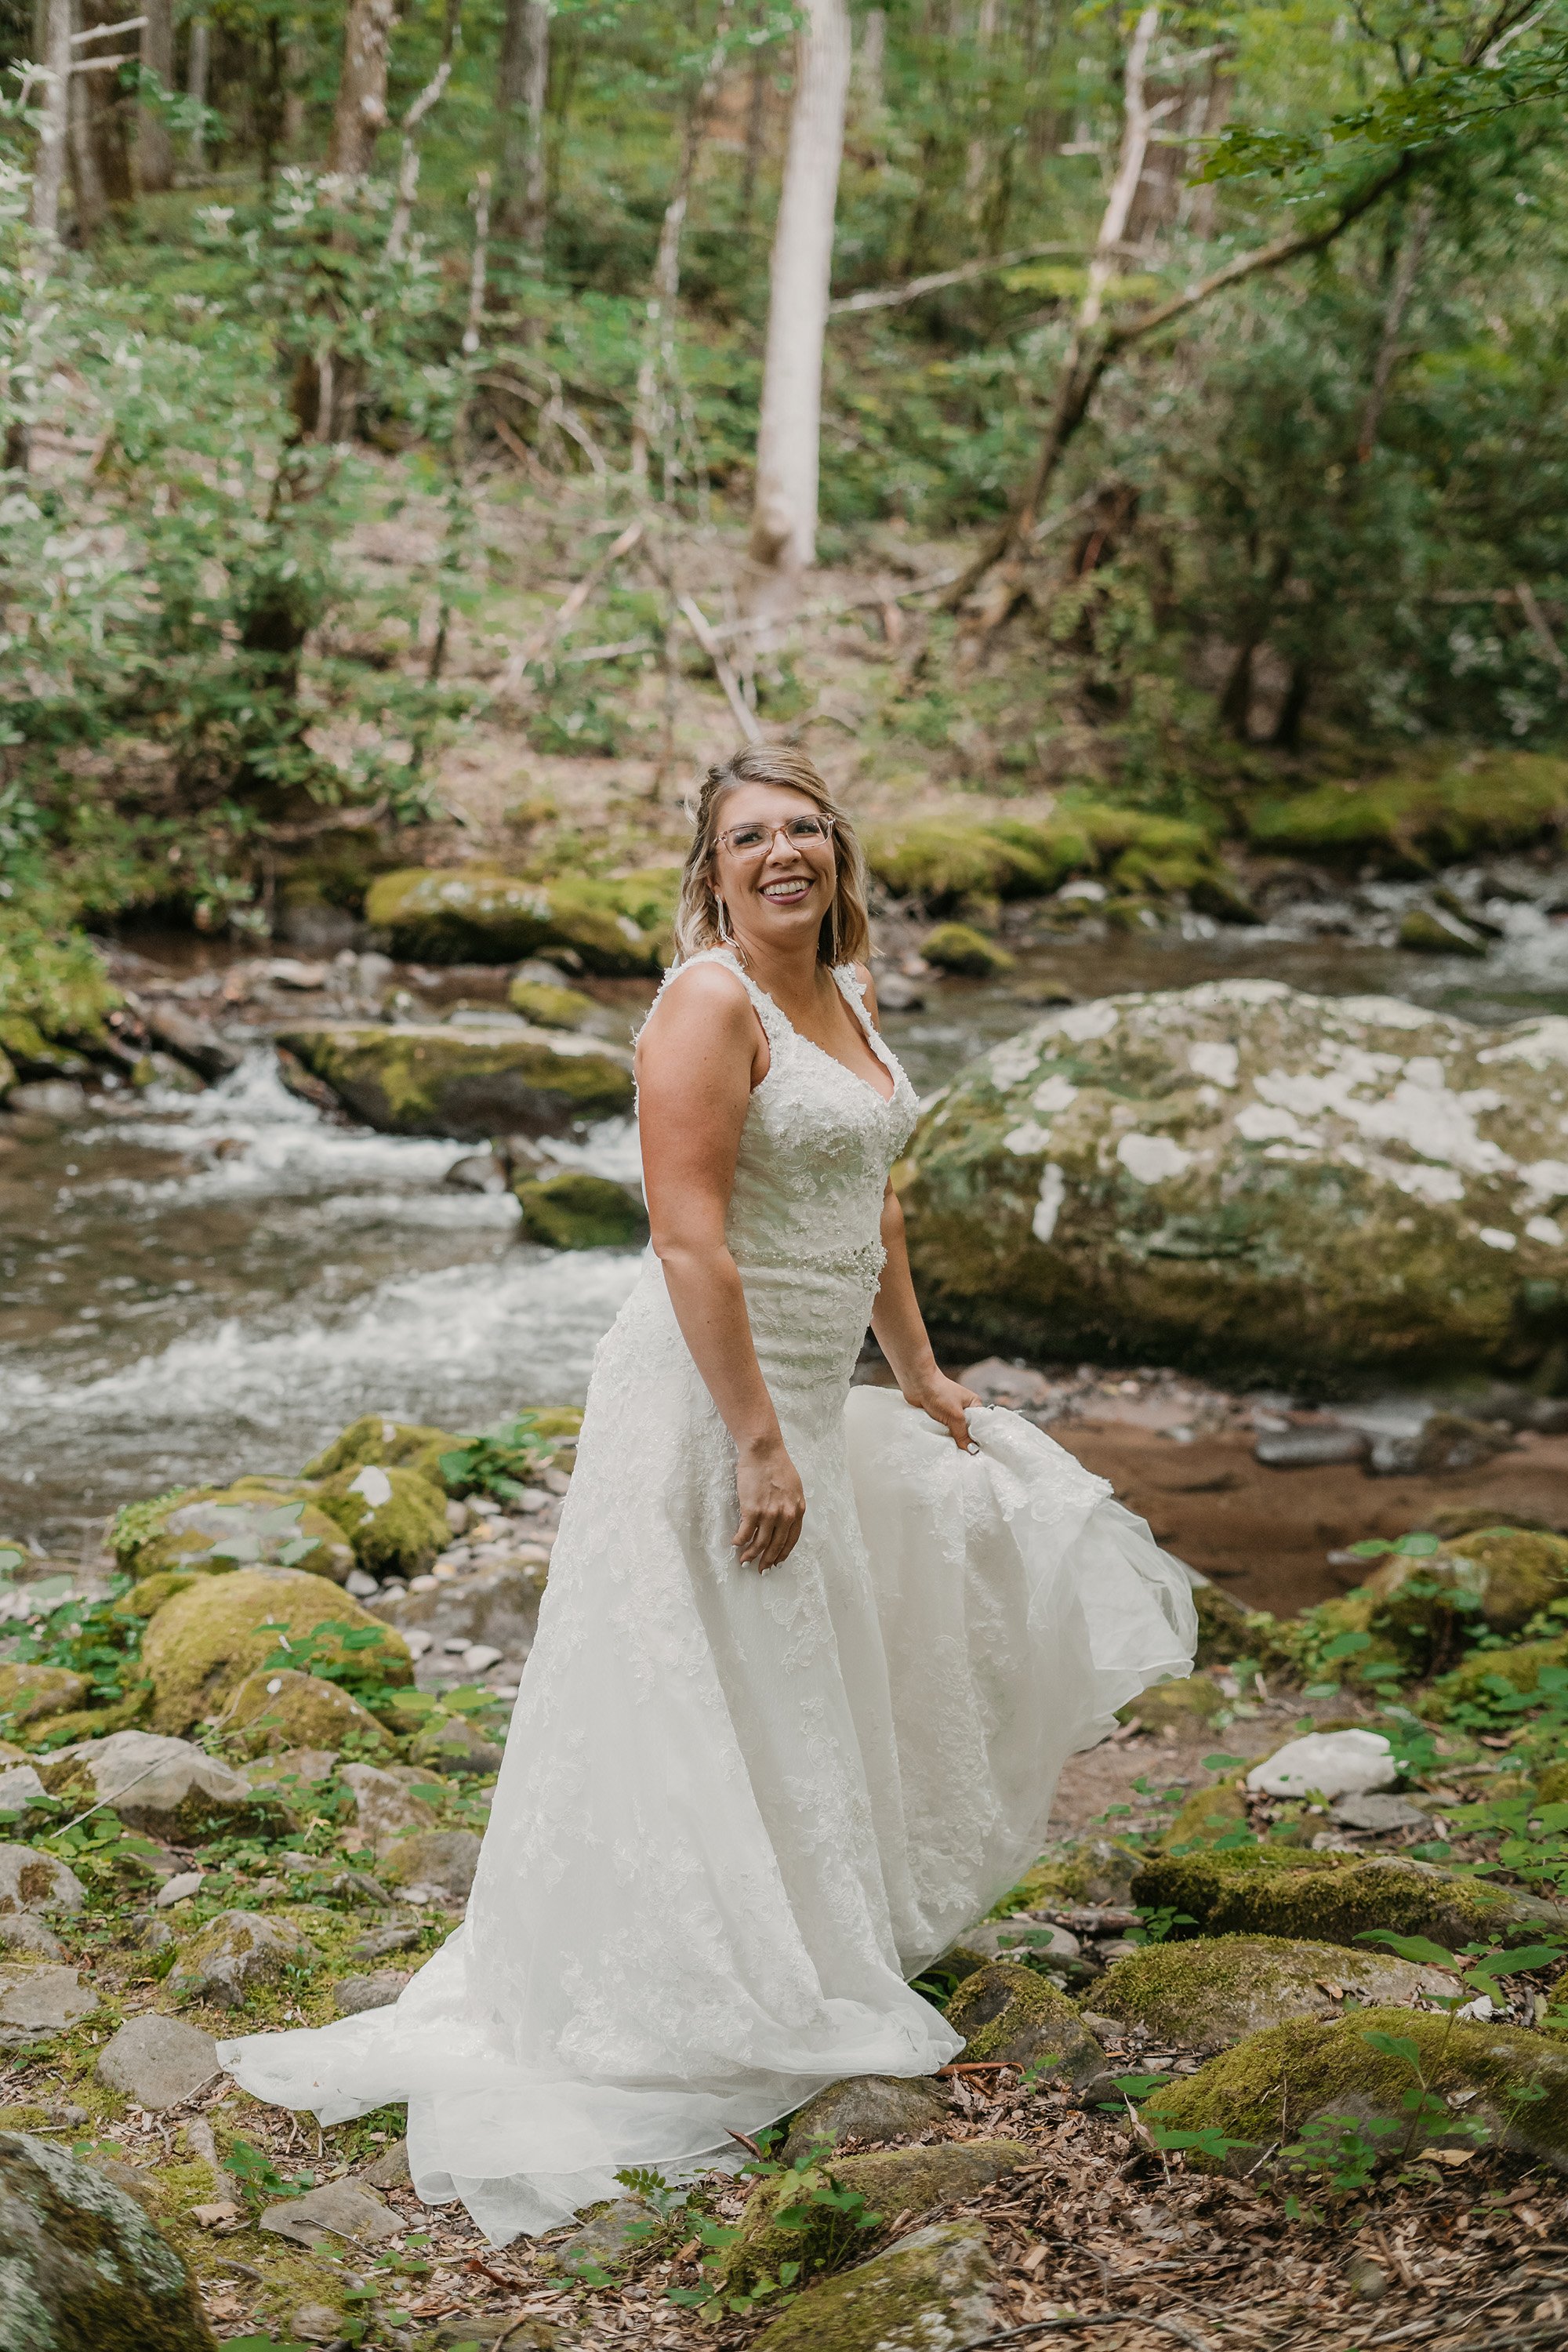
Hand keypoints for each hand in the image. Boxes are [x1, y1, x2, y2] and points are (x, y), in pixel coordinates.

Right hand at [733, 1440, 805, 1570]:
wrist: (764, 1451)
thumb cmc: (777, 1465)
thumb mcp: (794, 1488)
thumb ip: (791, 1505)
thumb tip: (785, 1519)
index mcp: (798, 1510)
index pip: (792, 1540)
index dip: (783, 1553)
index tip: (777, 1562)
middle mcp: (786, 1515)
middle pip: (776, 1545)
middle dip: (768, 1561)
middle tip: (762, 1570)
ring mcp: (769, 1514)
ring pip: (760, 1543)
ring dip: (751, 1555)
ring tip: (744, 1561)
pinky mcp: (752, 1510)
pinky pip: (745, 1533)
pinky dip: (739, 1541)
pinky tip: (735, 1544)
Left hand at [903, 1367, 981, 1450]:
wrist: (917, 1383)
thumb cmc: (939, 1393)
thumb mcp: (955, 1415)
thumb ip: (963, 1434)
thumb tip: (973, 1451)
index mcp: (973, 1405)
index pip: (981, 1425)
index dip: (980, 1438)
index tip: (979, 1453)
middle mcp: (964, 1410)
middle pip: (968, 1432)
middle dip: (965, 1442)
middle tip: (966, 1457)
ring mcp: (950, 1415)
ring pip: (955, 1433)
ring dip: (952, 1440)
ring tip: (954, 1454)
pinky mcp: (939, 1418)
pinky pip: (944, 1432)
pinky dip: (942, 1437)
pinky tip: (943, 1446)